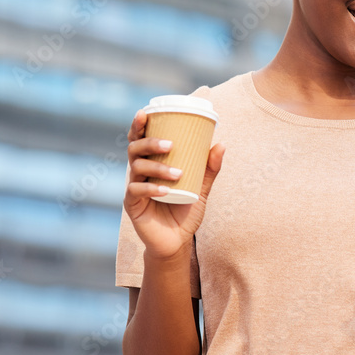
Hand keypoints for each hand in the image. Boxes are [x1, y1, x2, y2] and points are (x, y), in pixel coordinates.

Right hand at [124, 108, 225, 259]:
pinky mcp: (132, 205)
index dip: (138, 125)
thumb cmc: (185, 211)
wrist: (177, 242)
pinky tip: (165, 191)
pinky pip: (137, 192)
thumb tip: (221, 144)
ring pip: (137, 168)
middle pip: (134, 149)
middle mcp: (139, 173)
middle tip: (170, 145)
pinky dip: (152, 189)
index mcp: (151, 164)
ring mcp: (133, 188)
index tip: (145, 112)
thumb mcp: (201, 188)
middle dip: (149, 142)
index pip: (140, 139)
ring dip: (157, 168)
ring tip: (178, 173)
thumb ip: (209, 169)